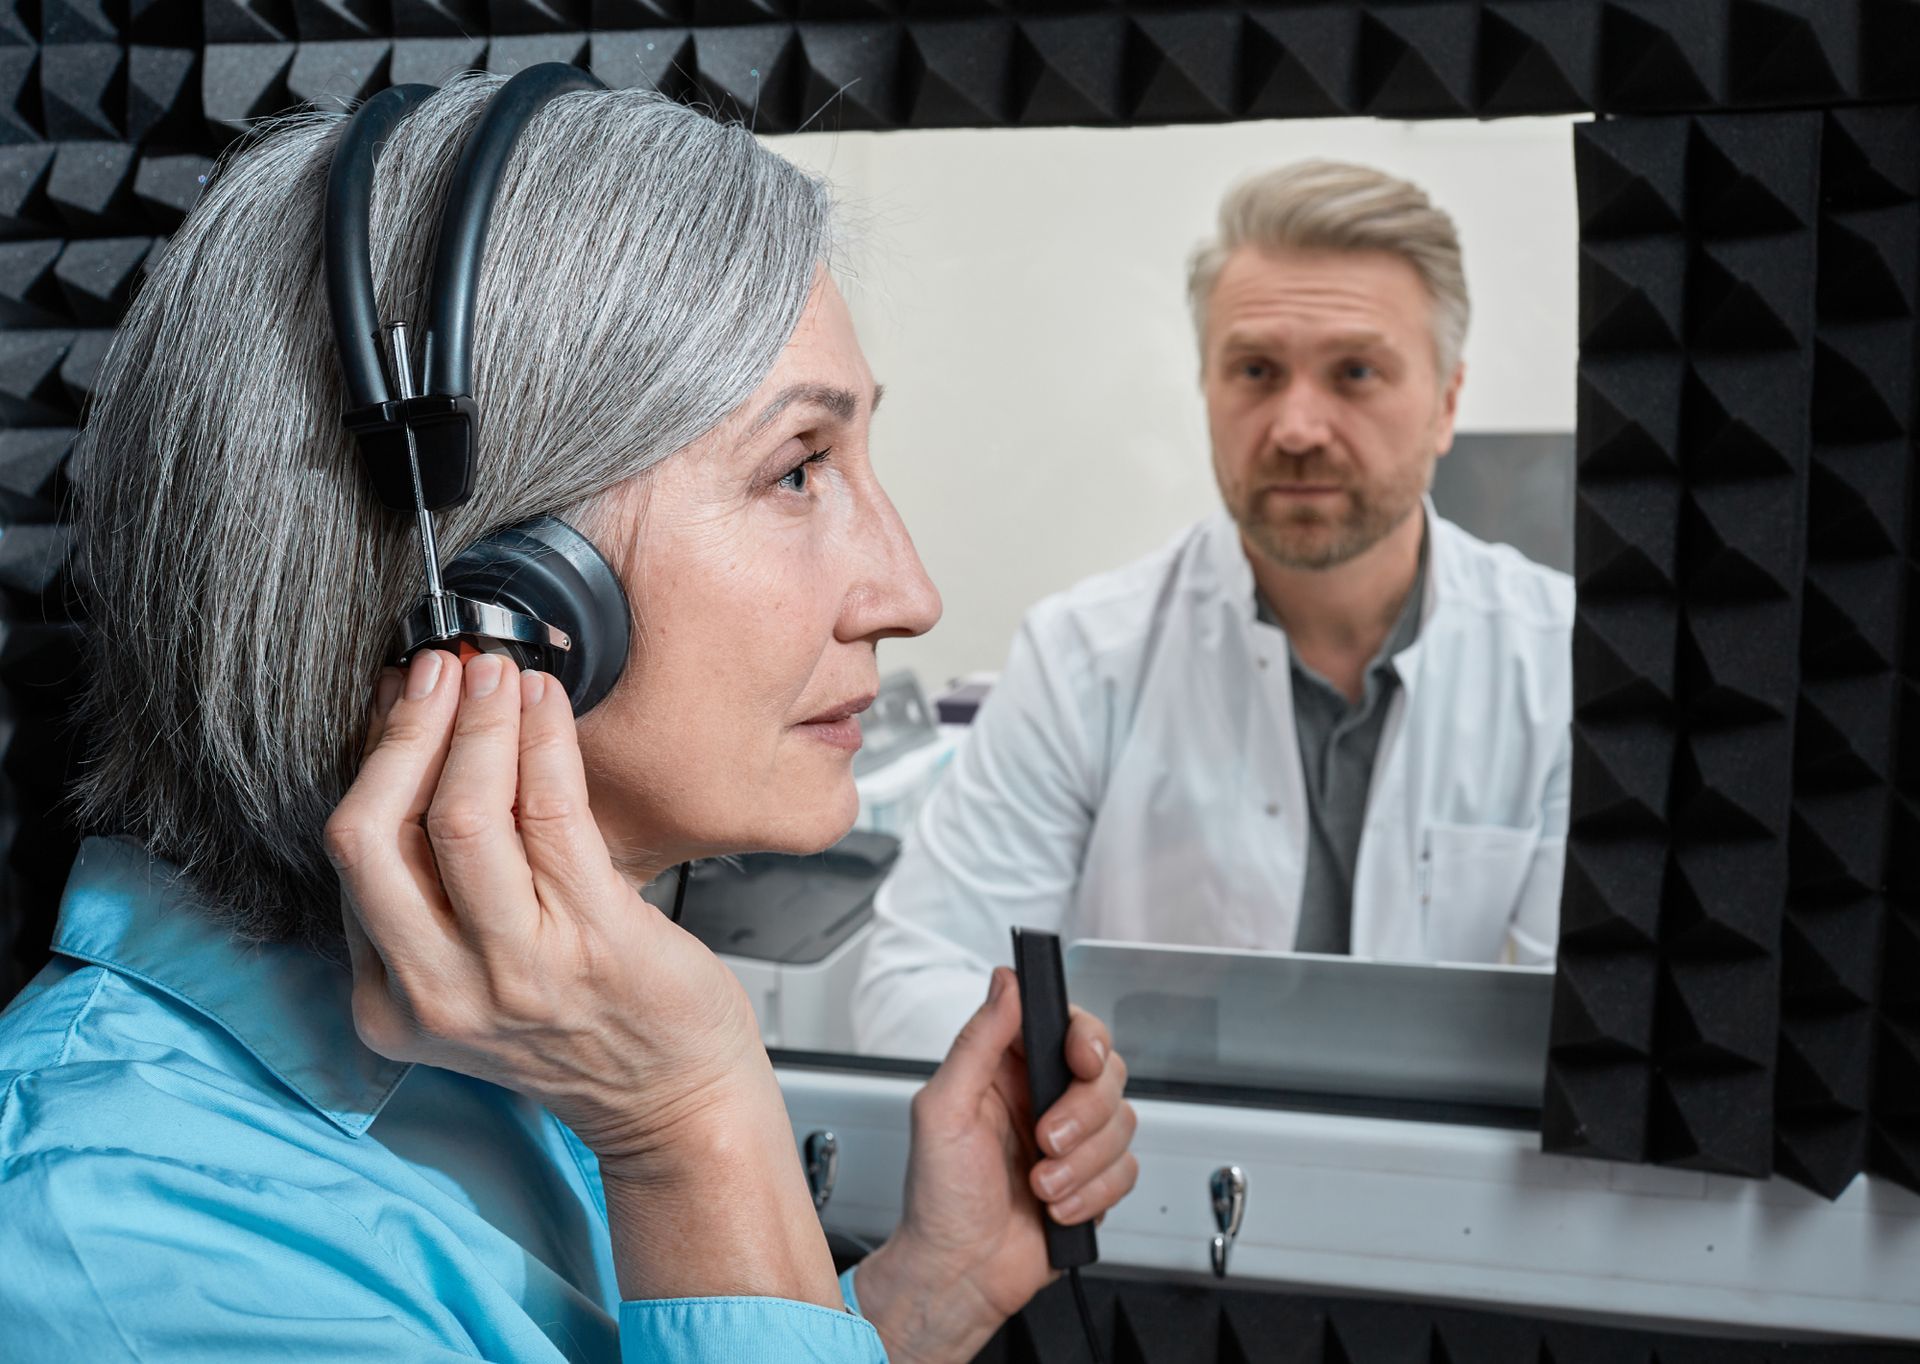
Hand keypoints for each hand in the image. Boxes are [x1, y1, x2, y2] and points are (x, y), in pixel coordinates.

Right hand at [326, 650, 839, 1305]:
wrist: (673, 1103)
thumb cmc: (583, 1029)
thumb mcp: (471, 983)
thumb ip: (432, 903)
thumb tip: (422, 752)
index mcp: (390, 1002)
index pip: (354, 856)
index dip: (375, 757)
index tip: (398, 695)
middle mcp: (439, 995)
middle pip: (375, 834)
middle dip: (404, 732)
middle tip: (438, 666)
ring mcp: (516, 973)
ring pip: (461, 818)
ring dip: (478, 725)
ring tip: (496, 669)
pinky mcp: (594, 941)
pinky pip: (551, 816)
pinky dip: (543, 743)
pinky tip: (547, 705)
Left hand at [857, 968, 1137, 1362]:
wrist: (959, 1275)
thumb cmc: (938, 1200)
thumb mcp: (942, 1110)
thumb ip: (977, 1042)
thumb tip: (1006, 983)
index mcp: (1007, 1069)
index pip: (1067, 1025)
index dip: (1085, 1037)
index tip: (1079, 1060)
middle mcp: (1044, 1097)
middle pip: (1107, 1072)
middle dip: (1082, 1114)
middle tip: (1044, 1141)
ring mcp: (1073, 1140)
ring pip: (1122, 1123)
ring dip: (1082, 1164)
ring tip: (1041, 1186)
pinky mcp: (1094, 1179)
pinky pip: (1126, 1170)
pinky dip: (1092, 1194)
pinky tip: (1056, 1208)